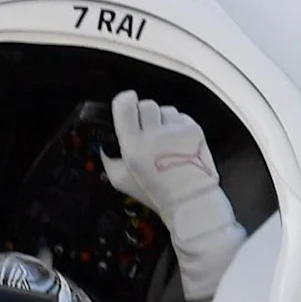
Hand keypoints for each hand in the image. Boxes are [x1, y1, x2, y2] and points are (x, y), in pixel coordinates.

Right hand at [102, 91, 247, 301]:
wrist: (190, 200)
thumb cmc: (154, 193)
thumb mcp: (119, 181)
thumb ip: (108, 158)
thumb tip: (106, 142)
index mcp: (133, 145)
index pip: (124, 105)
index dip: (124, 101)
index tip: (126, 104)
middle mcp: (155, 133)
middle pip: (146, 105)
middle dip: (144, 115)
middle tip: (146, 130)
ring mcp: (177, 130)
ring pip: (165, 110)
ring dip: (162, 120)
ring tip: (164, 139)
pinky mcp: (194, 130)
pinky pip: (181, 117)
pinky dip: (177, 125)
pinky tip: (177, 142)